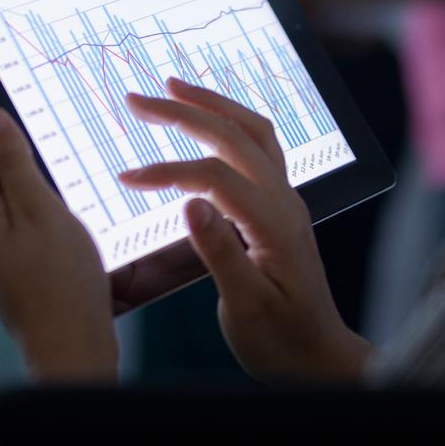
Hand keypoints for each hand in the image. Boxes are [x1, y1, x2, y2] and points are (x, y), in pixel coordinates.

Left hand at [0, 107, 119, 381]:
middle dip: (25, 162)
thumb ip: (13, 161)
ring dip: (36, 192)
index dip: (8, 127)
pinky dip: (39, 219)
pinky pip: (17, 226)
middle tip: (64, 171)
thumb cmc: (61, 282)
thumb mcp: (41, 208)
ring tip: (70, 204)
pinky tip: (64, 231)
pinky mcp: (4, 269)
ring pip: (8, 199)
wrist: (69, 349)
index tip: (42, 124)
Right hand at [118, 78, 374, 382]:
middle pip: (234, 136)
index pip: (215, 177)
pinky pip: (259, 146)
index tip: (127, 178)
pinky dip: (229, 123)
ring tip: (174, 88)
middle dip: (185, 111)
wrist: (317, 357)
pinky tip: (210, 119)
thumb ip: (220, 252)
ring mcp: (286, 199)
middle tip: (139, 100)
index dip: (168, 171)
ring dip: (213, 105)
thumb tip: (189, 202)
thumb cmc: (281, 340)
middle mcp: (285, 200)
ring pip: (253, 132)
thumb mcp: (246, 306)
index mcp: (275, 223)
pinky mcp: (280, 205)